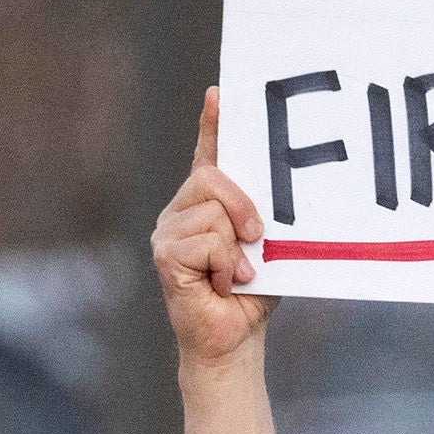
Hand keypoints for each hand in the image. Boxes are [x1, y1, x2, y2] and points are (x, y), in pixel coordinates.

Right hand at [152, 87, 273, 369]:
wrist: (235, 339)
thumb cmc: (254, 293)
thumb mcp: (267, 245)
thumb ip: (262, 217)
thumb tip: (268, 205)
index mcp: (206, 204)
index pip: (209, 155)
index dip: (213, 124)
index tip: (220, 94)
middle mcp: (181, 210)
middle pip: (212, 178)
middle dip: (243, 205)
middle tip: (258, 239)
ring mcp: (167, 231)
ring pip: (212, 213)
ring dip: (236, 249)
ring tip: (237, 274)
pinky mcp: (164, 254)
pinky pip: (206, 241)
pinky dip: (224, 265)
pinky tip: (221, 285)